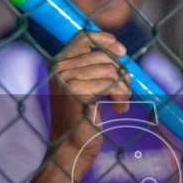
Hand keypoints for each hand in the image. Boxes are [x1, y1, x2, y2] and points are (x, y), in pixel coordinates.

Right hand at [47, 32, 130, 176]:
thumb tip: (119, 51)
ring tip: (121, 103)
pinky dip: (121, 98)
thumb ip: (94, 66)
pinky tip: (118, 110)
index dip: (105, 39)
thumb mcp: (85, 85)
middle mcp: (60, 67)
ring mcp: (67, 79)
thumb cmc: (82, 117)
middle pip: (103, 56)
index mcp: (59, 63)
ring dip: (123, 89)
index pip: (83, 36)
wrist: (72, 146)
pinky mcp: (77, 92)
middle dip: (121, 73)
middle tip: (124, 93)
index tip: (122, 52)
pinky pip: (112, 85)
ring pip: (111, 71)